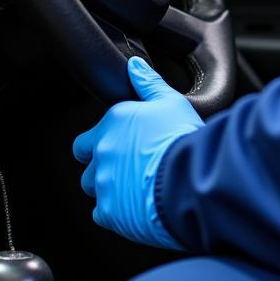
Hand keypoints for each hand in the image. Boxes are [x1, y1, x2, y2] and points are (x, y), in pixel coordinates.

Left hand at [72, 58, 202, 248]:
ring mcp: (104, 182)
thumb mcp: (171, 102)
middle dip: (103, 168)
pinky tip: (137, 205)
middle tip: (129, 169)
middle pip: (89, 165)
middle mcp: (103, 150)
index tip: (122, 147)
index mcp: (114, 122)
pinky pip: (103, 214)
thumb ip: (148, 83)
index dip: (102, 143)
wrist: (191, 178)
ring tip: (138, 189)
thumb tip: (134, 66)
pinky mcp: (110, 211)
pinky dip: (117, 212)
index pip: (88, 138)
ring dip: (110, 190)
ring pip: (95, 189)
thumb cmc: (183, 138)